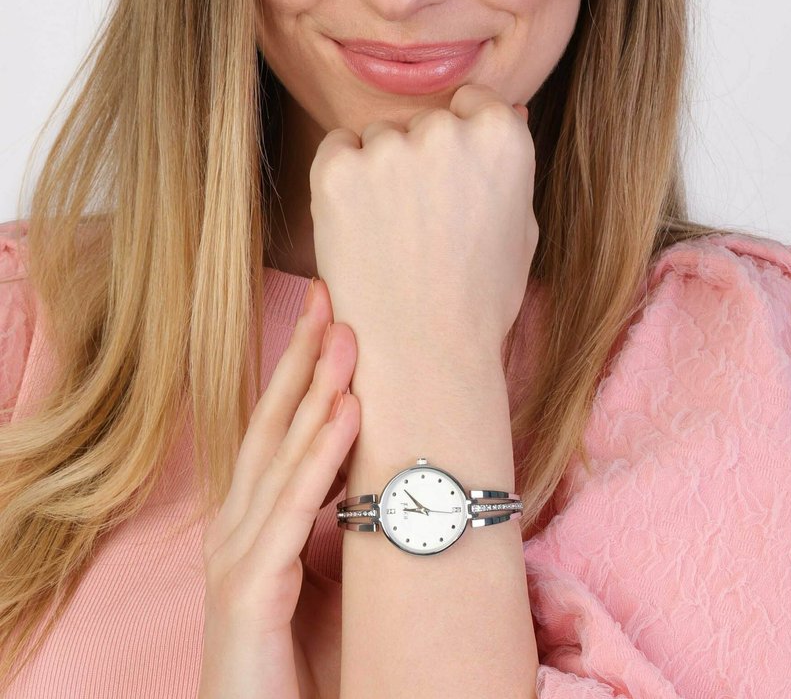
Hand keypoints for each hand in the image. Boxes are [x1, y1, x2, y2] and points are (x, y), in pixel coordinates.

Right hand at [197, 278, 359, 698]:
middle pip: (272, 424)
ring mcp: (236, 558)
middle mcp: (236, 528)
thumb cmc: (297, 667)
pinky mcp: (250, 593)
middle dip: (302, 358)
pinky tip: (348, 414)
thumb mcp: (329, 579)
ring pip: (281, 457)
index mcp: (253, 521)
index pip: (278, 428)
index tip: (331, 312)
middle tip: (331, 296)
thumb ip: (342, 524)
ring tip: (347, 337)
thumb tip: (387, 474)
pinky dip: (321, 457)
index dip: (302, 369)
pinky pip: (292, 512)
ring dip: (318, 391)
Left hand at [309, 84, 536, 364]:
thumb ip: (510, 162)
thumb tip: (510, 108)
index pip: (471, 101)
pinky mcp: (338, 170)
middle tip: (422, 223)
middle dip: (420, 158)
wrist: (423, 353)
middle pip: (423, 121)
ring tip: (393, 234)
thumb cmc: (479, 297)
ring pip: (379, 136)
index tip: (452, 186)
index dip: (460, 143)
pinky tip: (360, 226)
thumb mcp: (522, 226)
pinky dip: (342, 177)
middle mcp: (447, 131)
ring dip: (380, 169)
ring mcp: (389, 148)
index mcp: (502, 136)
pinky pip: (337, 148)